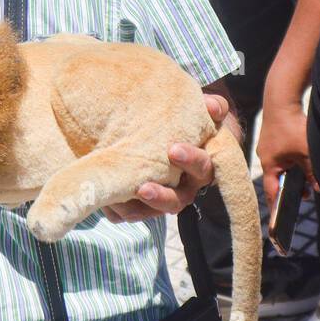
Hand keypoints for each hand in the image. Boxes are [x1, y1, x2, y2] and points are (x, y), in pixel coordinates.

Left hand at [101, 94, 226, 221]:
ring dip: (138, 209)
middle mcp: (185, 188)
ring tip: (118, 201)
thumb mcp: (205, 112)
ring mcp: (164, 199)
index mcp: (201, 166)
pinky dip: (117, 210)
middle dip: (161, 196)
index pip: (202, 169)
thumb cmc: (189, 121)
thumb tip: (214, 108)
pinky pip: (129, 213)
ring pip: (151, 212)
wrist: (165, 131)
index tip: (173, 149)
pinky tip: (106, 203)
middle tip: (143, 188)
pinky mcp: (141, 206)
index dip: (191, 161)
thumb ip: (213, 107)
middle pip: (177, 200)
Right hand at [258, 100, 316, 207]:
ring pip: (282, 166)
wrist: (282, 98)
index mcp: (269, 164)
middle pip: (278, 179)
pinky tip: (303, 158)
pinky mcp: (273, 137)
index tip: (279, 220)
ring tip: (309, 178)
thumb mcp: (306, 153)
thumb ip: (313, 172)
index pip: (272, 192)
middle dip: (292, 188)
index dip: (277, 206)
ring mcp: (268, 146)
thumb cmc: (292, 126)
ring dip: (294, 172)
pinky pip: (283, 154)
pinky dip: (292, 160)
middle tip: (306, 195)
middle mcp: (266, 156)